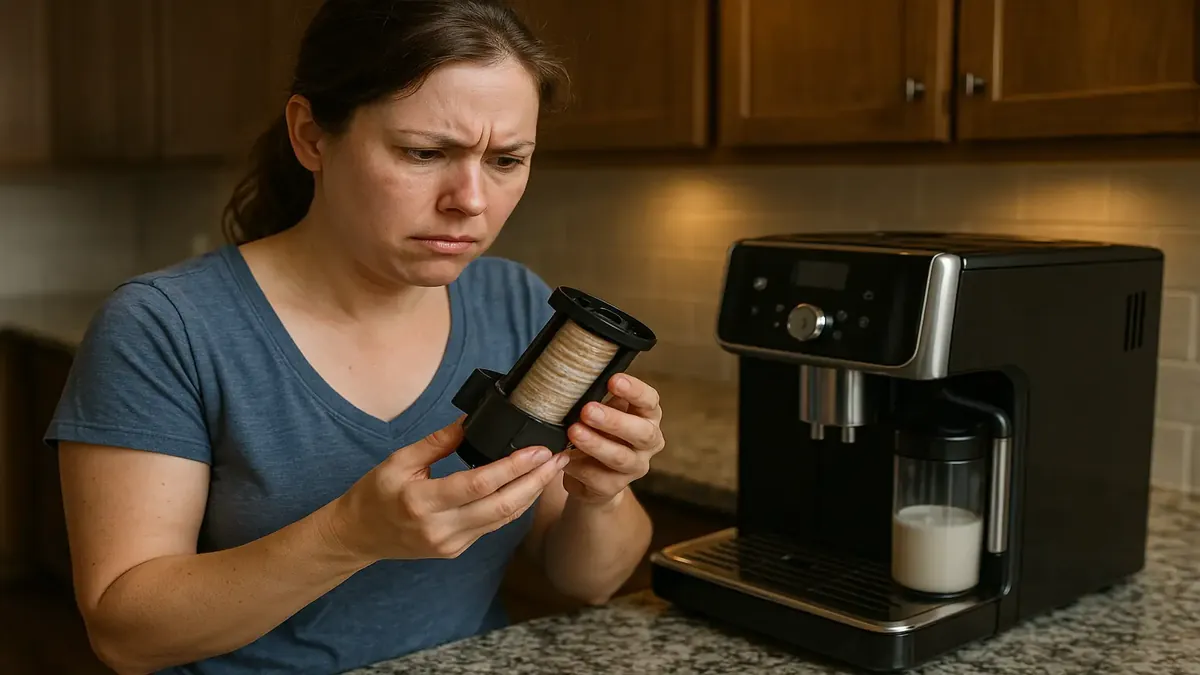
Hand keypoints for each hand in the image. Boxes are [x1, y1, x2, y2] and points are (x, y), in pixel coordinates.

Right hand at [327, 418, 567, 562]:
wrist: (358, 536)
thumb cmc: (374, 494)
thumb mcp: (399, 461)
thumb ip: (438, 442)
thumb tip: (472, 420)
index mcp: (422, 501)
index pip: (478, 484)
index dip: (513, 467)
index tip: (538, 449)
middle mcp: (440, 528)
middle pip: (502, 507)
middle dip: (536, 481)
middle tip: (559, 457)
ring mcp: (451, 544)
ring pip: (503, 520)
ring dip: (532, 493)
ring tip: (552, 468)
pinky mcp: (457, 550)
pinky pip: (493, 526)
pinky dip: (515, 505)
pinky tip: (530, 486)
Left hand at [563, 373, 664, 506]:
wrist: (593, 477)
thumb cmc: (600, 432)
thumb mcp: (604, 411)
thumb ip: (600, 398)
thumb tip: (580, 379)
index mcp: (648, 417)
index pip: (650, 401)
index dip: (635, 391)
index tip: (613, 380)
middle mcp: (648, 443)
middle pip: (641, 432)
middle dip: (614, 420)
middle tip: (588, 410)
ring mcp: (634, 467)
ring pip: (620, 457)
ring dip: (596, 444)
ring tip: (574, 432)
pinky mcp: (613, 487)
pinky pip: (596, 477)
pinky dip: (578, 465)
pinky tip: (564, 456)